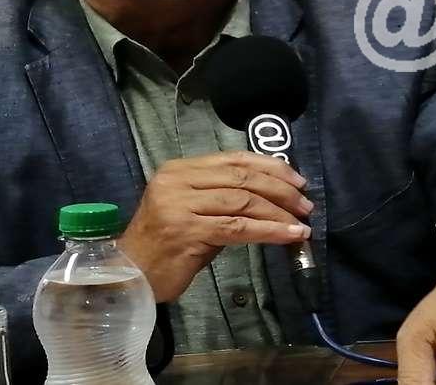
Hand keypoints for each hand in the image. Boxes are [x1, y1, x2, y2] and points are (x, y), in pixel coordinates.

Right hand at [117, 151, 313, 301]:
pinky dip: (269, 231)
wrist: (129, 276)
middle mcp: (178, 181)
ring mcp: (180, 205)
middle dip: (281, 189)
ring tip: (302, 223)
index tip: (298, 179)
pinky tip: (289, 236)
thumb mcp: (193, 211)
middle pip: (242, 178)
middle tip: (305, 203)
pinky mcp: (188, 231)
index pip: (235, 159)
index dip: (271, 167)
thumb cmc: (166, 246)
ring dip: (279, 212)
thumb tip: (273, 195)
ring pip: (244, 202)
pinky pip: (239, 228)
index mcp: (179, 169)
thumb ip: (224, 197)